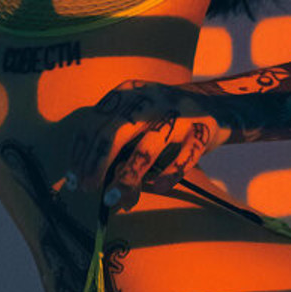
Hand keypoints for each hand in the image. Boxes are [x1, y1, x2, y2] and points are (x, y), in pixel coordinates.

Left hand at [65, 79, 230, 214]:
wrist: (216, 104)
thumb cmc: (164, 120)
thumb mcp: (138, 120)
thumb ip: (117, 145)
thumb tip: (96, 183)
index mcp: (128, 93)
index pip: (95, 123)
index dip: (81, 153)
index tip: (74, 180)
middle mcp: (151, 100)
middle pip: (115, 132)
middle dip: (97, 164)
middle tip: (88, 189)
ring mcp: (178, 114)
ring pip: (148, 147)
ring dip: (129, 176)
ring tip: (114, 198)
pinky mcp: (202, 130)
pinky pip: (184, 157)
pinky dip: (170, 174)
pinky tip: (157, 187)